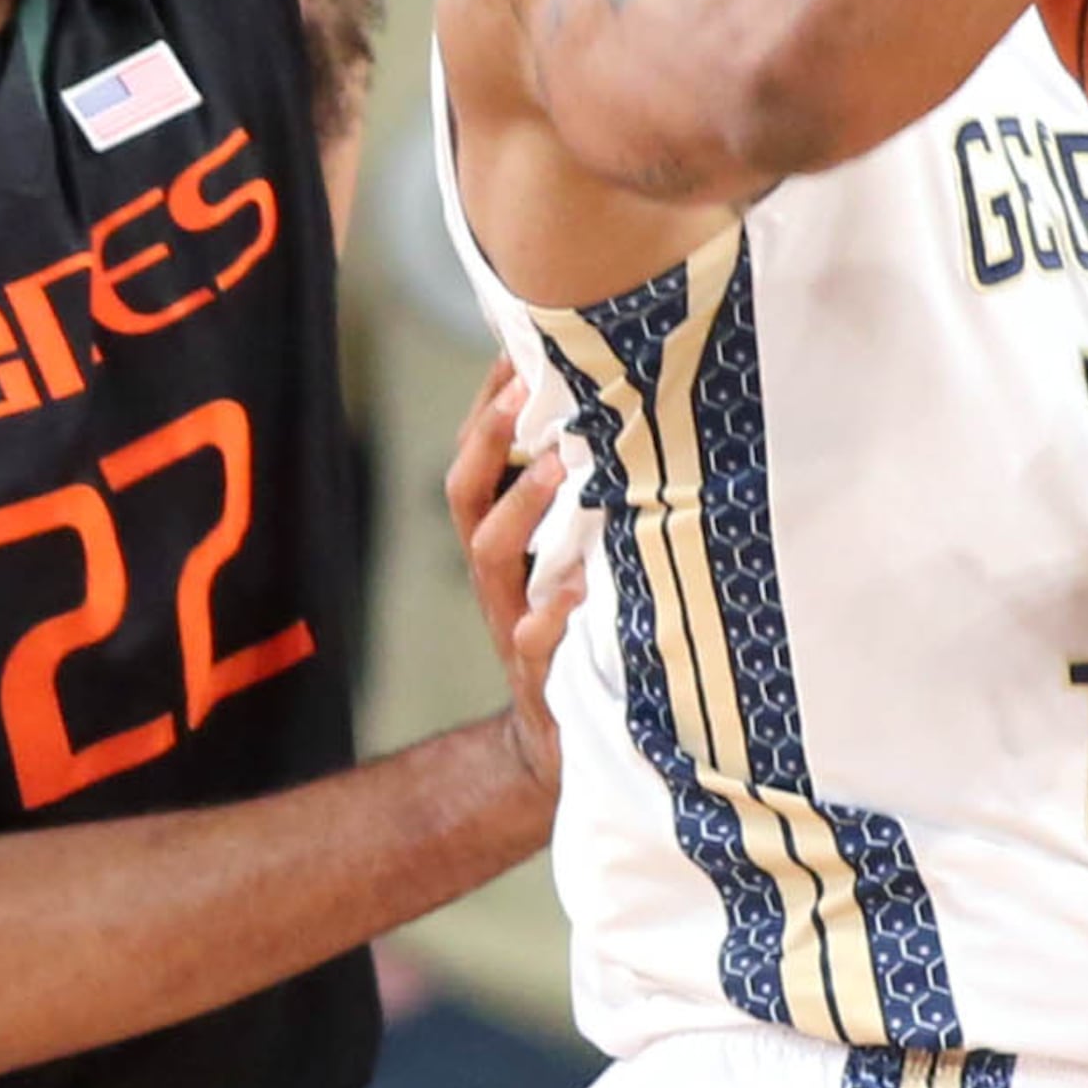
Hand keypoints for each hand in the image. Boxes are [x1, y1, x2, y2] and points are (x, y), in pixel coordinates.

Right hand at [446, 360, 582, 788]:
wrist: (562, 740)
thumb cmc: (582, 630)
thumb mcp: (580, 561)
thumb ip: (584, 505)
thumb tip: (621, 419)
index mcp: (504, 542)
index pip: (478, 460)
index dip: (489, 407)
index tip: (516, 348)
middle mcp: (499, 576)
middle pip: (467, 496)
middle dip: (490, 439)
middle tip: (522, 387)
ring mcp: (512, 621)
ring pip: (493, 555)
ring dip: (521, 506)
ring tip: (557, 466)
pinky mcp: (541, 673)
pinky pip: (535, 642)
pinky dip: (552, 616)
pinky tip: (578, 590)